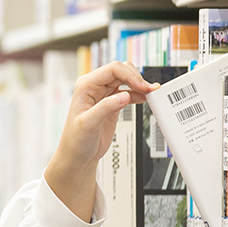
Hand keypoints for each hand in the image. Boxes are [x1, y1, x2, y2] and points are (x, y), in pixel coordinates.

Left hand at [43, 60, 156, 221]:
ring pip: (127, 80)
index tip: (142, 86)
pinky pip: (129, 92)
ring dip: (140, 86)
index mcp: (86, 86)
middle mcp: (95, 87)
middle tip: (150, 90)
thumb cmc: (76, 141)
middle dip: (137, 78)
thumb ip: (105, 108)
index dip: (130, 75)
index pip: (112, 70)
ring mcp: (104, 95)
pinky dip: (139, 94)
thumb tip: (124, 95)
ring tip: (151, 94)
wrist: (78, 156)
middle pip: (121, 71)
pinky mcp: (112, 104)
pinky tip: (145, 99)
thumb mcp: (88, 124)